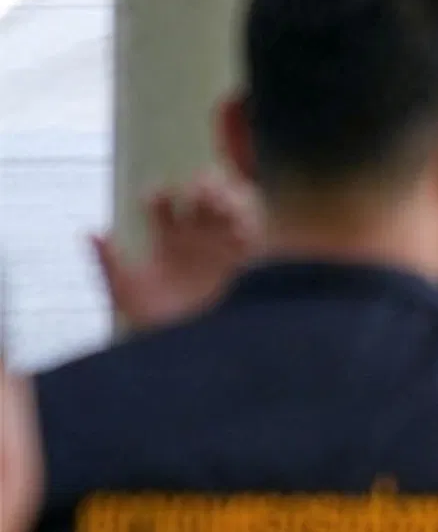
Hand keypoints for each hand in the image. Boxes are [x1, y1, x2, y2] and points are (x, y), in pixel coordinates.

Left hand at [94, 172, 262, 334]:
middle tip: (198, 184)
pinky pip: (252, 235)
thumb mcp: (126, 290)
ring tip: (218, 196)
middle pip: (204, 201)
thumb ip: (109, 261)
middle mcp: (196, 240)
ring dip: (228, 198)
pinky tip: (237, 221)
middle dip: (204, 186)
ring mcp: (220, 248)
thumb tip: (91, 232)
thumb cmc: (151, 320)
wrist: (182, 348)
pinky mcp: (243, 263)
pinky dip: (248, 223)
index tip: (154, 195)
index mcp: (167, 242)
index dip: (159, 197)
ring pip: (231, 211)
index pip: (164, 208)